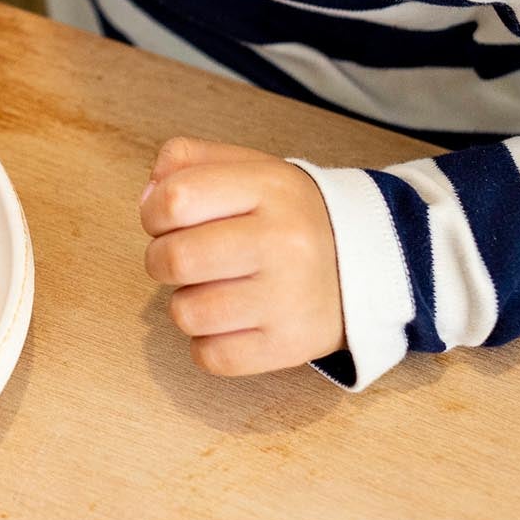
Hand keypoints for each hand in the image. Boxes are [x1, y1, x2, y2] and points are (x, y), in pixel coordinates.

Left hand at [140, 137, 343, 375]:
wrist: (371, 261)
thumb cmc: (288, 214)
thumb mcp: (248, 168)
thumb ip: (188, 162)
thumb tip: (148, 197)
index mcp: (268, 188)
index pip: (176, 199)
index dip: (153, 212)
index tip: (165, 220)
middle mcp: (282, 241)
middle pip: (175, 259)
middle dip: (160, 260)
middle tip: (182, 259)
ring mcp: (288, 298)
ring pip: (187, 313)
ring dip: (185, 303)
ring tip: (212, 289)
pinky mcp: (290, 345)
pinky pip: (212, 357)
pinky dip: (207, 344)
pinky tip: (228, 322)